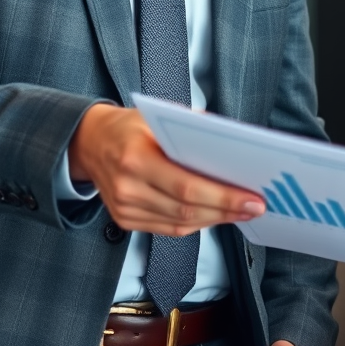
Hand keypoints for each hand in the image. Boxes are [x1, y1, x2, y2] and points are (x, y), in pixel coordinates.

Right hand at [67, 103, 264, 235]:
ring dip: (215, 219)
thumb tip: (233, 144)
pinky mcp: (124, 220)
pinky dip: (195, 224)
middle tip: (255, 206)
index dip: (223, 197)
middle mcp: (127, 186)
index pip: (187, 186)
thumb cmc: (129, 126)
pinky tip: (214, 215)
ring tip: (240, 211)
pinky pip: (167, 229)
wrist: (89, 141)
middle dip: (226, 210)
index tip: (251, 198)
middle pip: (186, 209)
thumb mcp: (159, 116)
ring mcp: (124, 207)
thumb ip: (194, 128)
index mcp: (136, 157)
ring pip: (179, 224)